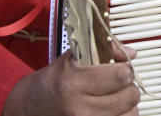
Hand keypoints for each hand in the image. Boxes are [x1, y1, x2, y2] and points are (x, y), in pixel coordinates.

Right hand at [3, 46, 139, 115]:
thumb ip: (105, 52)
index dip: (125, 69)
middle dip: (127, 86)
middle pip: (129, 96)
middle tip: (117, 83)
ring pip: (130, 114)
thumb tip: (130, 54)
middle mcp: (80, 109)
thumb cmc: (51, 83)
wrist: (30, 107)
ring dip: (127, 104)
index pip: (121, 76)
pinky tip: (112, 109)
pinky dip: (122, 115)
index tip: (120, 68)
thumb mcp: (72, 58)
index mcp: (75, 85)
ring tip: (116, 97)